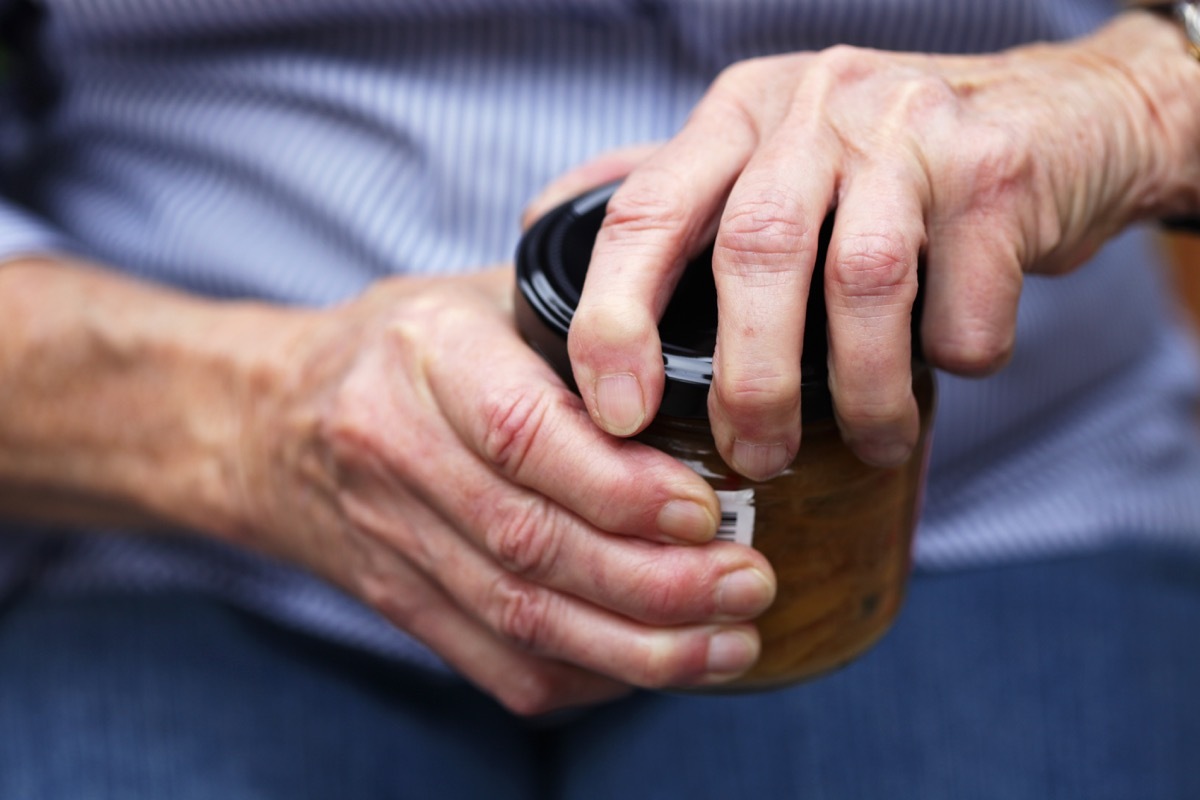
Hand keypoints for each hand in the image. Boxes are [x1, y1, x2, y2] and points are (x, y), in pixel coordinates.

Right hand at [231, 267, 775, 714]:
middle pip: (529, 542)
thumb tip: (714, 351)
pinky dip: (585, 677)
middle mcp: (396, 452)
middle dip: (654, 581)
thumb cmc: (403, 346)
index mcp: (424, 356)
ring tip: (729, 643)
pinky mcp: (399, 602)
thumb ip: (579, 317)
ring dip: (635, 646)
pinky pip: (496, 663)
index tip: (707, 511)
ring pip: (519, 617)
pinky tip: (654, 666)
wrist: (267, 422)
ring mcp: (390, 539)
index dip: (618, 486)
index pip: (521, 434)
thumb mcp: (479, 295)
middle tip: (749, 584)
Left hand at [562, 12, 1199, 476]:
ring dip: (862, 389)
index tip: (614, 412)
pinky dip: (957, 356)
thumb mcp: (768, 147)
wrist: (1061, 117)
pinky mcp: (1001, 171)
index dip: (614, 317)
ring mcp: (912, 129)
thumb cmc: (888, 161)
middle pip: (754, 251)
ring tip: (869, 441)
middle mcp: (817, 105)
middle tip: (756, 458)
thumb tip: (548, 221)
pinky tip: (950, 363)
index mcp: (741, 113)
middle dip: (749, 380)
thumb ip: (670, 187)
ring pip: (865, 283)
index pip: (647, 208)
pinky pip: (965, 301)